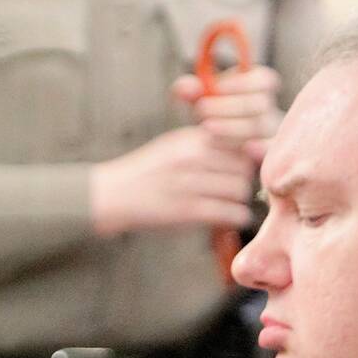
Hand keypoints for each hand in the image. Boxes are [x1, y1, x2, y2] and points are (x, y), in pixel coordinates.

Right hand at [90, 123, 255, 237]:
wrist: (111, 196)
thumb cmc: (145, 173)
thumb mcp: (172, 145)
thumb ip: (204, 144)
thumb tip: (242, 148)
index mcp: (190, 139)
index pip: (238, 141)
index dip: (245, 155)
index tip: (240, 167)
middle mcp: (192, 157)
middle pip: (243, 165)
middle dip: (244, 178)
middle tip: (236, 189)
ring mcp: (191, 184)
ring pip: (240, 189)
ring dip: (240, 199)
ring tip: (232, 204)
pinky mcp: (189, 211)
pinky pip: (230, 213)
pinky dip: (237, 217)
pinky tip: (232, 218)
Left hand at [173, 64, 283, 147]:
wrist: (212, 147)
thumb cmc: (209, 115)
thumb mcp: (199, 100)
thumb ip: (191, 91)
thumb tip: (183, 87)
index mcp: (258, 88)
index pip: (263, 80)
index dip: (242, 83)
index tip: (217, 88)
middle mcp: (268, 109)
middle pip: (259, 104)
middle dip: (229, 106)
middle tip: (202, 110)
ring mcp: (270, 132)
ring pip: (259, 128)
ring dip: (232, 128)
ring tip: (207, 129)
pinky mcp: (267, 154)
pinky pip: (271, 150)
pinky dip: (262, 148)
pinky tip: (247, 149)